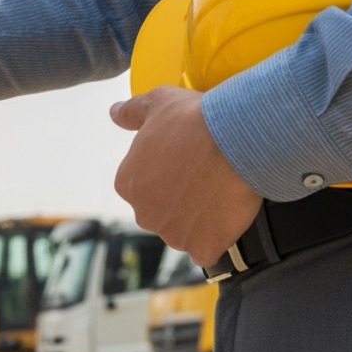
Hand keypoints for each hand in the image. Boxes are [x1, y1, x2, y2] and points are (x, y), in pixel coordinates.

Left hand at [110, 86, 262, 266]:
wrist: (236, 140)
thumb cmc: (195, 120)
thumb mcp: (155, 102)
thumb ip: (131, 112)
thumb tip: (115, 112)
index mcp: (127, 183)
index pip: (142, 185)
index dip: (166, 174)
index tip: (184, 163)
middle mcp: (143, 213)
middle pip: (160, 211)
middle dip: (178, 199)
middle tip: (203, 177)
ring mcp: (172, 234)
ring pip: (183, 231)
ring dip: (198, 219)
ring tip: (218, 192)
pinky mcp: (202, 247)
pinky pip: (206, 249)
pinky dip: (216, 238)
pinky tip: (225, 215)